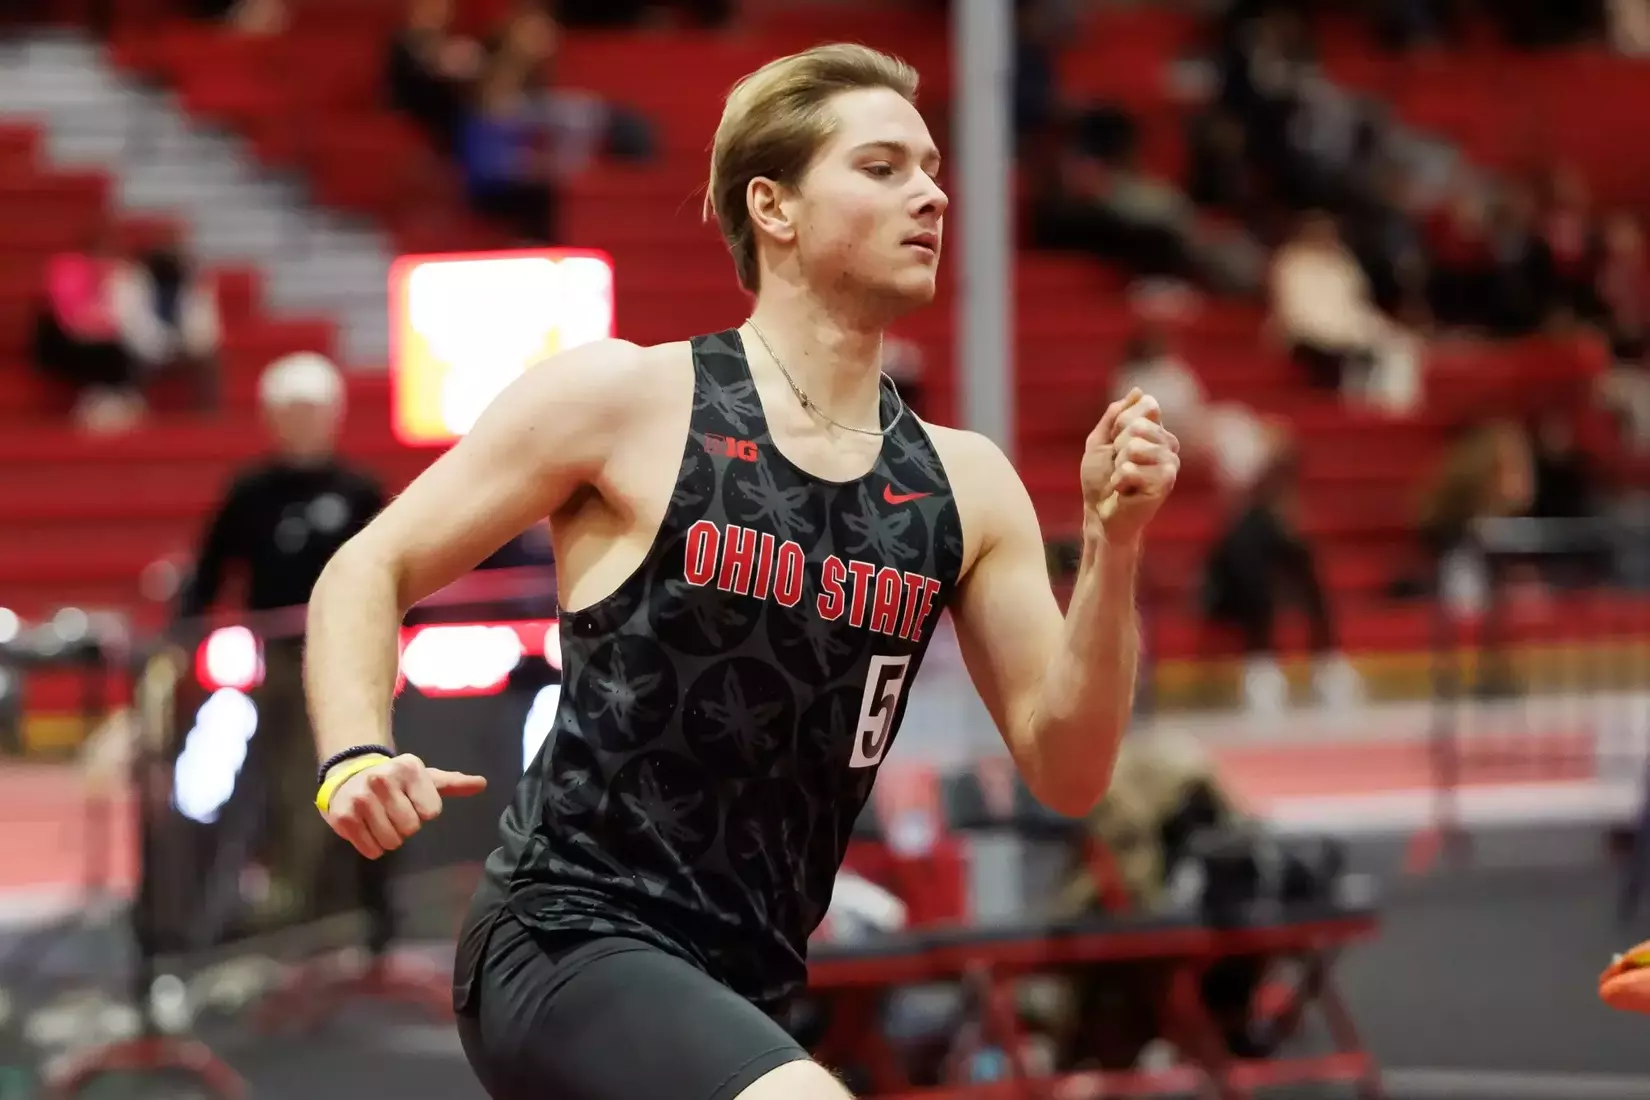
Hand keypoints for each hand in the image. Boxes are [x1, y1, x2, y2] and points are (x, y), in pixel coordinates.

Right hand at [322, 753, 486, 858]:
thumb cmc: (395, 781)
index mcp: (409, 768)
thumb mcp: (424, 778)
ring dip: (389, 837)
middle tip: (394, 812)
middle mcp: (383, 780)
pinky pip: (371, 849)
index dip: (423, 811)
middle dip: (405, 826)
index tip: (412, 801)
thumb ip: (453, 783)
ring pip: (392, 841)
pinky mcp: (344, 817)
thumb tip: (482, 784)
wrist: (349, 775)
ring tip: (381, 819)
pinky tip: (367, 828)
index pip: (432, 811)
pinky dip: (372, 846)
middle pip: (411, 828)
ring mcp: (361, 799)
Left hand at [1082, 388, 1179, 545]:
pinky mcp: (1166, 483)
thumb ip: (1115, 415)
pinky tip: (1125, 492)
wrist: (1098, 512)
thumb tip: (1139, 391)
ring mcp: (1170, 464)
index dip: (1120, 424)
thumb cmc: (1099, 478)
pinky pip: (1130, 470)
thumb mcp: (1100, 440)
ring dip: (1118, 465)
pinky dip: (1118, 481)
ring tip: (1122, 479)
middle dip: (1117, 446)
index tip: (1115, 443)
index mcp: (1157, 431)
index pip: (1146, 406)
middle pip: (1139, 426)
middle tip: (1118, 465)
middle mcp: (1169, 445)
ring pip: (1135, 447)